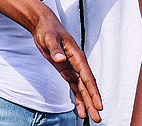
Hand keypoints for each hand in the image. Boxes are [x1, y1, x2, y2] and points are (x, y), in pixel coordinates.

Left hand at [32, 6, 102, 121]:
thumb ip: (55, 49)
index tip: (99, 105)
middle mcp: (77, 63)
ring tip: (90, 117)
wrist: (42, 24)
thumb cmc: (48, 28)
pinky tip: (80, 108)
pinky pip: (74, 86)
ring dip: (86, 102)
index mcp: (77, 55)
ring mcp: (72, 67)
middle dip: (92, 101)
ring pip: (82, 88)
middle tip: (97, 117)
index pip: (87, 77)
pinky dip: (77, 97)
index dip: (93, 92)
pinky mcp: (66, 69)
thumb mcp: (50, 38)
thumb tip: (61, 58)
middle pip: (87, 85)